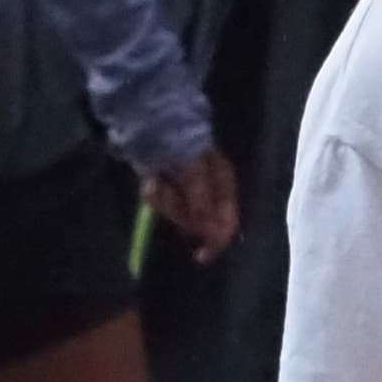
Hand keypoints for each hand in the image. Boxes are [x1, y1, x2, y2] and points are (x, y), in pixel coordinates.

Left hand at [143, 148, 239, 262]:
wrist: (153, 125)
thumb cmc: (179, 144)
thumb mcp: (193, 171)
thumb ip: (200, 199)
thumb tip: (206, 227)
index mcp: (224, 185)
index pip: (228, 222)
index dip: (217, 241)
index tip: (201, 255)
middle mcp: (212, 192)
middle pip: (201, 223)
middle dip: (180, 215)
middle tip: (163, 195)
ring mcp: (191, 192)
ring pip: (180, 215)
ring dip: (165, 204)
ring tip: (156, 181)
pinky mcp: (173, 191)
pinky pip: (165, 206)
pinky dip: (157, 196)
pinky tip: (153, 180)